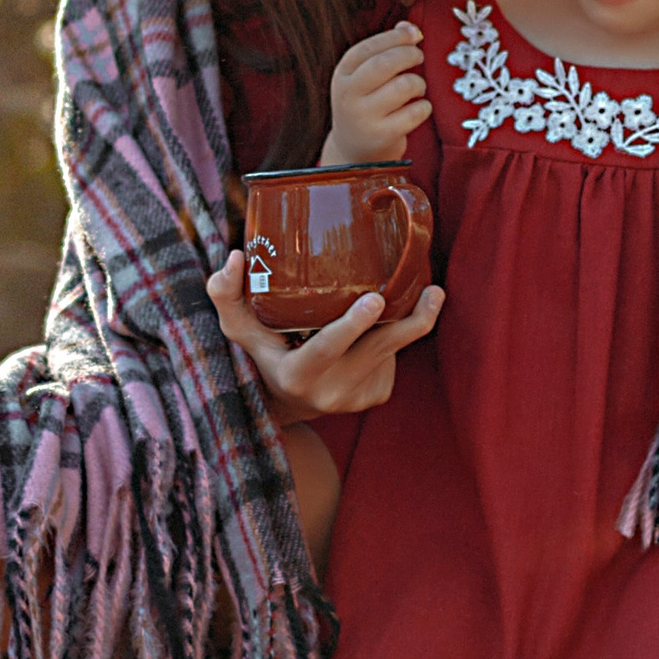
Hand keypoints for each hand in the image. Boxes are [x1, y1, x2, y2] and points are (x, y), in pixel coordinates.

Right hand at [206, 250, 441, 421]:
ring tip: (416, 294)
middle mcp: (329, 394)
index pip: (326, 350)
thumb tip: (236, 256)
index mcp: (295, 376)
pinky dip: (389, 336)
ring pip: (389, 350)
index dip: (351, 326)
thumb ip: (226, 293)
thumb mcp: (238, 327)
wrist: (288, 402)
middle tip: (432, 290)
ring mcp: (356, 399)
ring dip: (402, 319)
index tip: (374, 299)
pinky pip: (393, 358)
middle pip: (377, 350)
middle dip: (411, 320)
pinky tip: (374, 329)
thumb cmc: (263, 352)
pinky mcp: (376, 397)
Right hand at [323, 23, 427, 164]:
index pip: (368, 47)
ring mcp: (364, 118)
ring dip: (418, 83)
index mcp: (342, 76)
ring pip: (403, 86)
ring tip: (416, 88)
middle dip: (409, 54)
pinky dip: (424, 107)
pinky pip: (415, 112)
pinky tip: (418, 108)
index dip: (395, 37)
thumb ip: (384, 50)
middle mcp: (348, 96)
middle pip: (385, 63)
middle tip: (419, 57)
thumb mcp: (364, 78)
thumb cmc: (366, 106)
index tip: (415, 34)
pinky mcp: (382, 136)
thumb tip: (409, 27)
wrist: (354, 153)